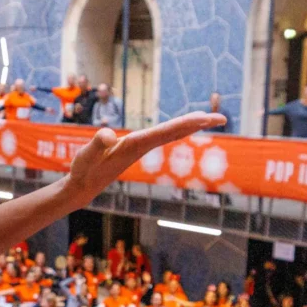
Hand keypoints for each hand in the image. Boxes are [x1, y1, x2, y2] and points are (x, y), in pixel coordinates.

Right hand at [64, 114, 226, 202]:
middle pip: (175, 132)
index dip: (186, 123)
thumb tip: (109, 136)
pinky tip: (183, 127)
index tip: (206, 118)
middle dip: (198, 124)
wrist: (83, 188)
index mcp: (135, 145)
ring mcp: (140, 148)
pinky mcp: (135, 148)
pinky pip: (161, 135)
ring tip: (208, 118)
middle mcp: (142, 146)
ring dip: (190, 125)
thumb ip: (97, 145)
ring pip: (170, 134)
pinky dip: (175, 128)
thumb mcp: (86, 156)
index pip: (165, 132)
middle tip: (222, 117)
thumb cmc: (84, 171)